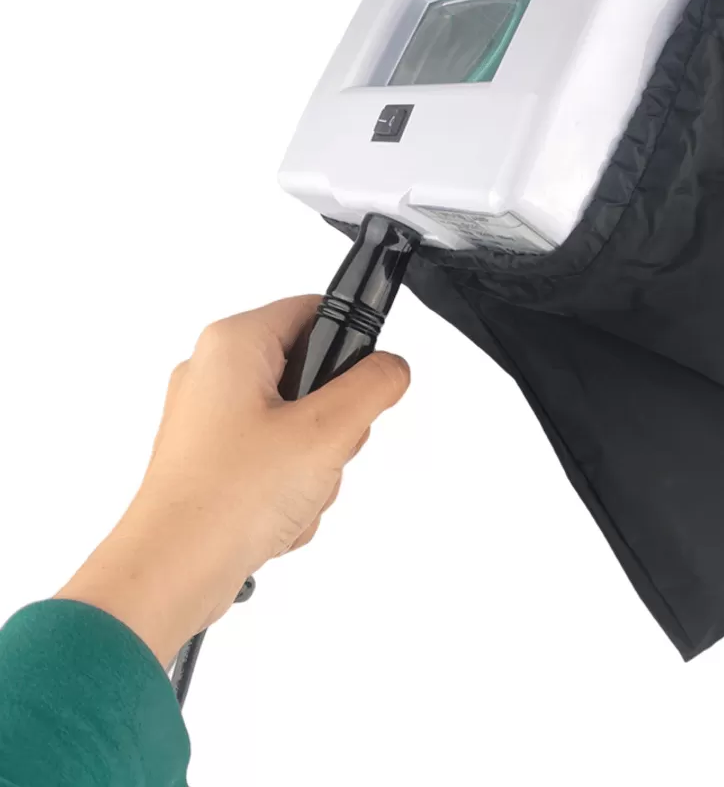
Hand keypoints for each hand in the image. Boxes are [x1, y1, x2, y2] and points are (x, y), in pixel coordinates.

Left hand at [56, 296, 409, 664]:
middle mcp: (215, 372)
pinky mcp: (210, 460)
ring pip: (298, 424)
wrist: (168, 575)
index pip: (317, 309)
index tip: (366, 382)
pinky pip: (273, 460)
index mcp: (235, 344)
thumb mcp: (327, 432)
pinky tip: (277, 515)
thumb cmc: (227, 499)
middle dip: (333, 425)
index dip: (352, 345)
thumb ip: (373, 386)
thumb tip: (393, 367)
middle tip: (323, 452)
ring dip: (314, 465)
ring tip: (296, 494)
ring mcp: (209, 419)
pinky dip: (287, 488)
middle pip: (312, 374)